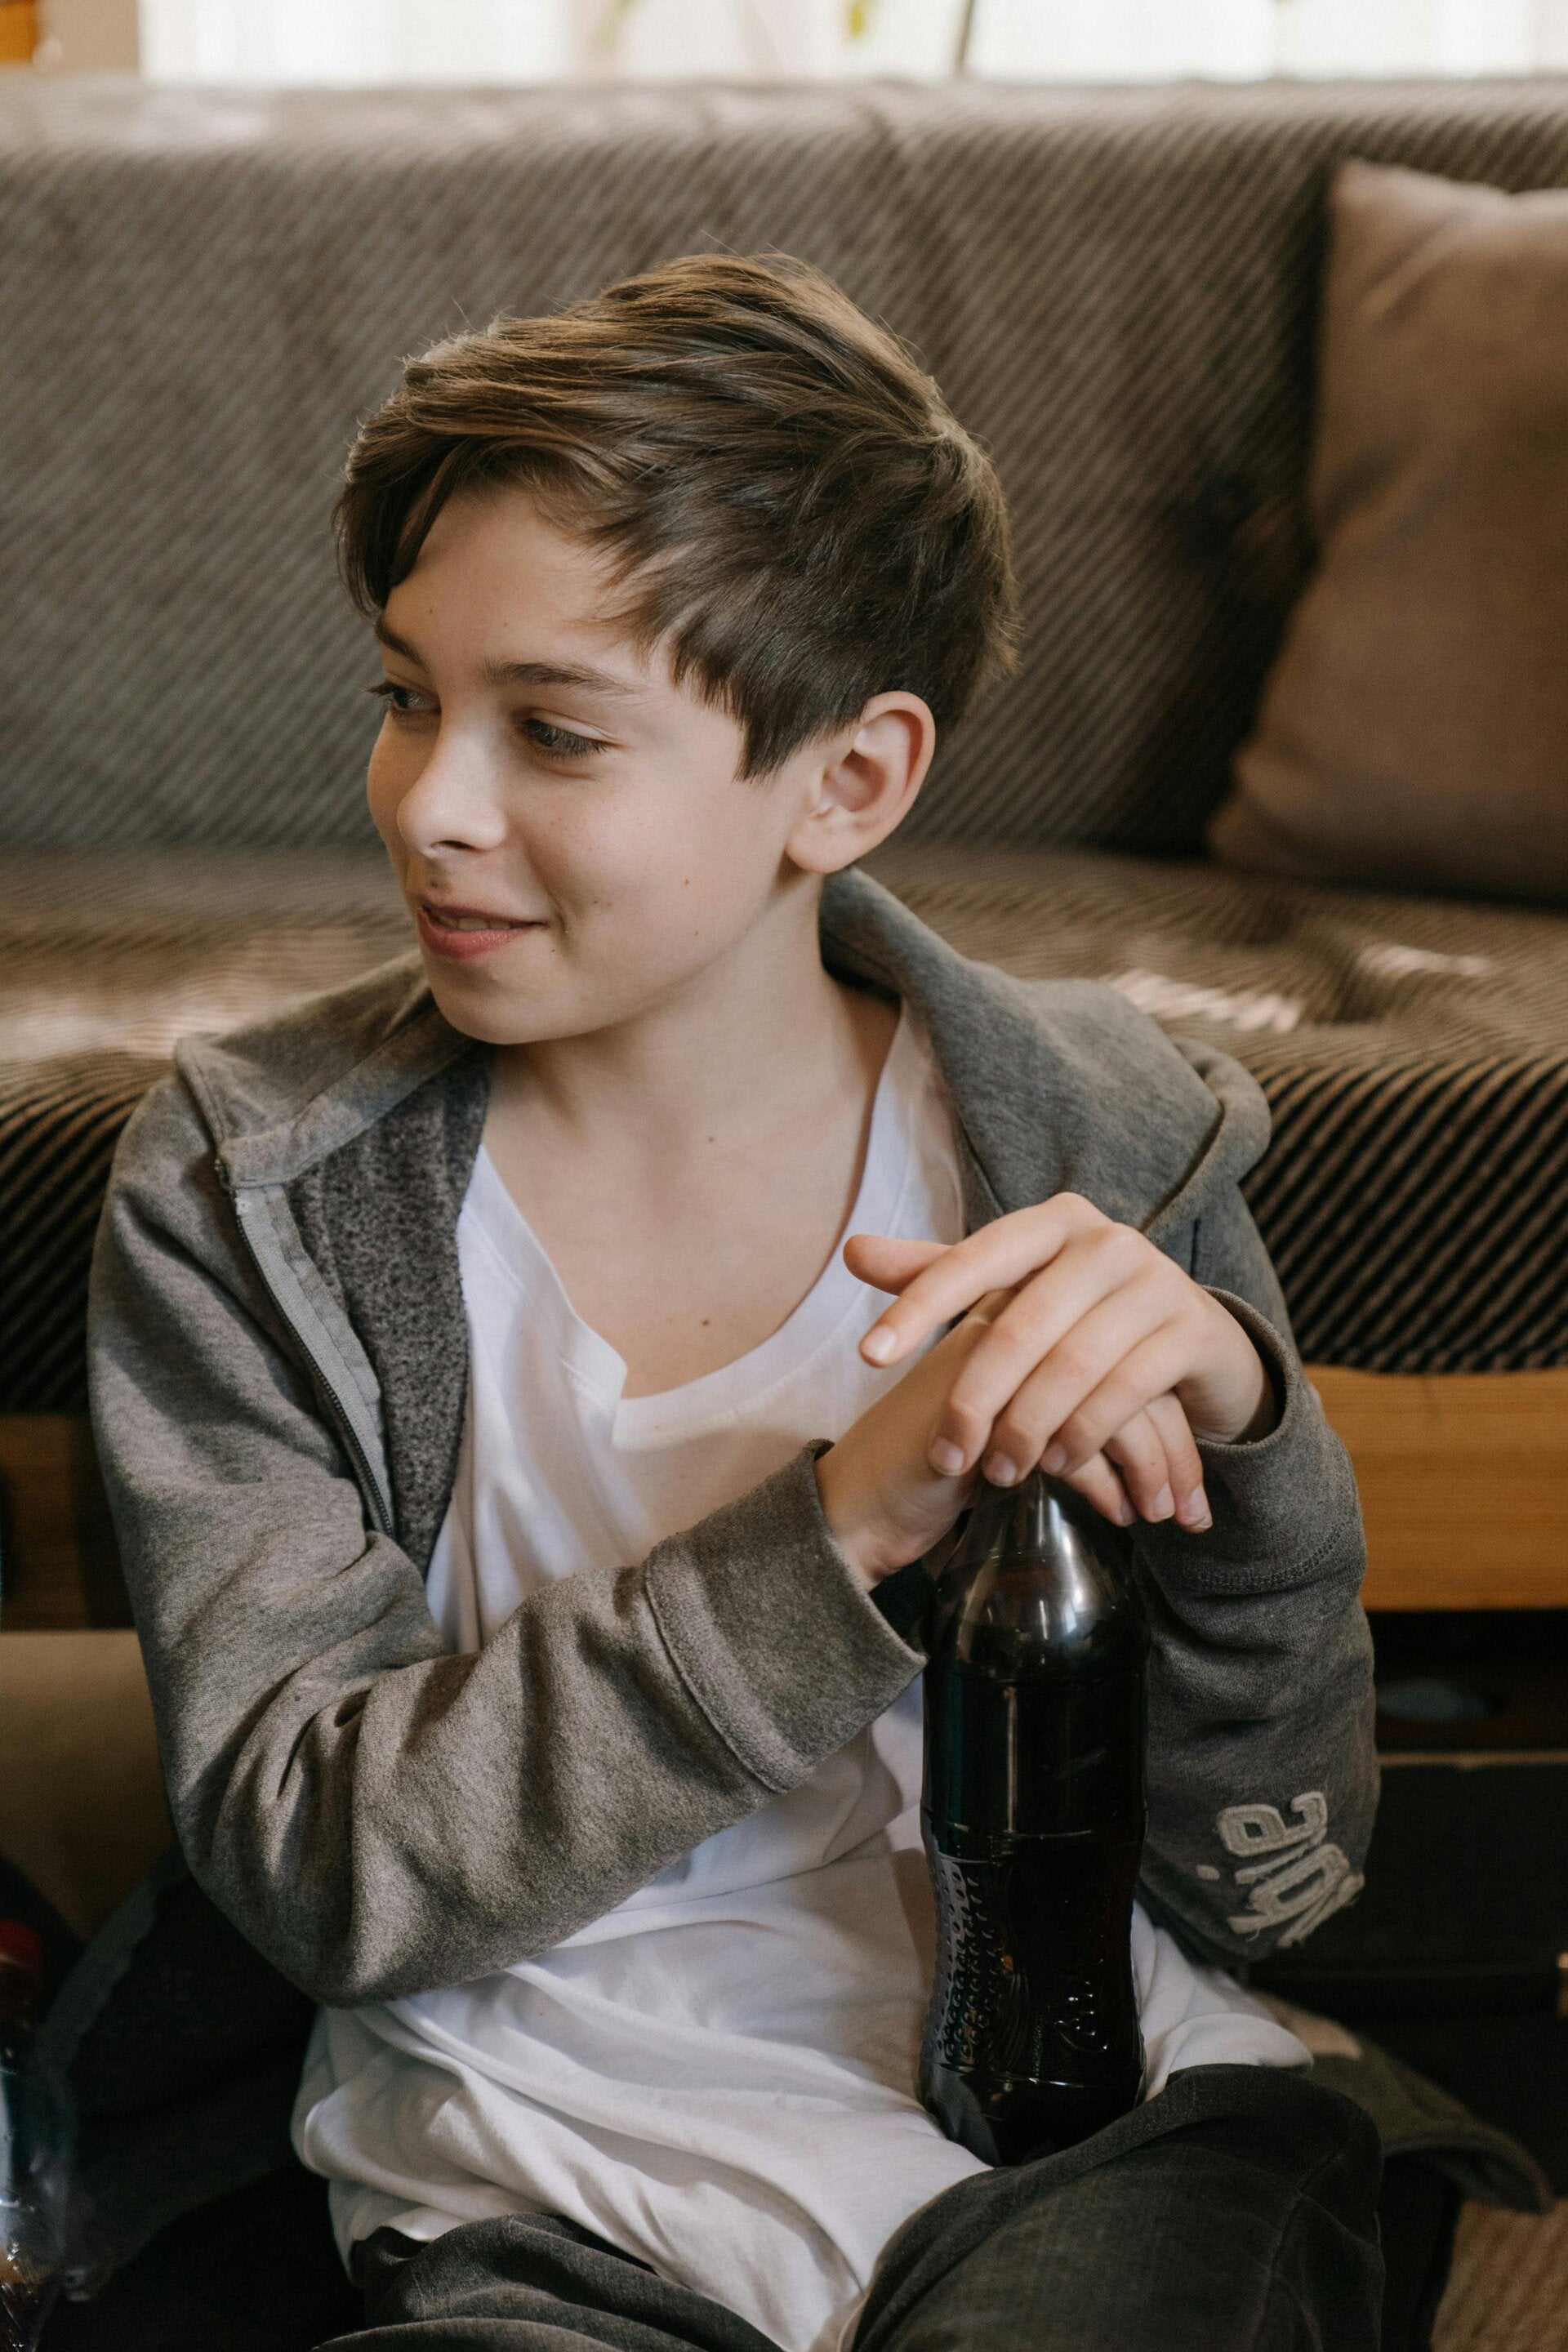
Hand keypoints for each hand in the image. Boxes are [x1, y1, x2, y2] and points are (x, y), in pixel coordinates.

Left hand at [818, 1196, 1275, 1578]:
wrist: (1194, 1343)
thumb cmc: (1083, 1318)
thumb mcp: (1016, 1292)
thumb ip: (940, 1274)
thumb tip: (852, 1252)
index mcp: (1052, 1222)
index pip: (971, 1260)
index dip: (918, 1307)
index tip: (869, 1356)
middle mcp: (1106, 1240)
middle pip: (1018, 1326)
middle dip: (976, 1400)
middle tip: (950, 1454)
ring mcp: (1156, 1280)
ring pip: (1070, 1365)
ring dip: (1028, 1429)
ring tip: (1000, 1471)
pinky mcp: (1192, 1329)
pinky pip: (1126, 1390)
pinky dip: (1084, 1434)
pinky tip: (1059, 1466)